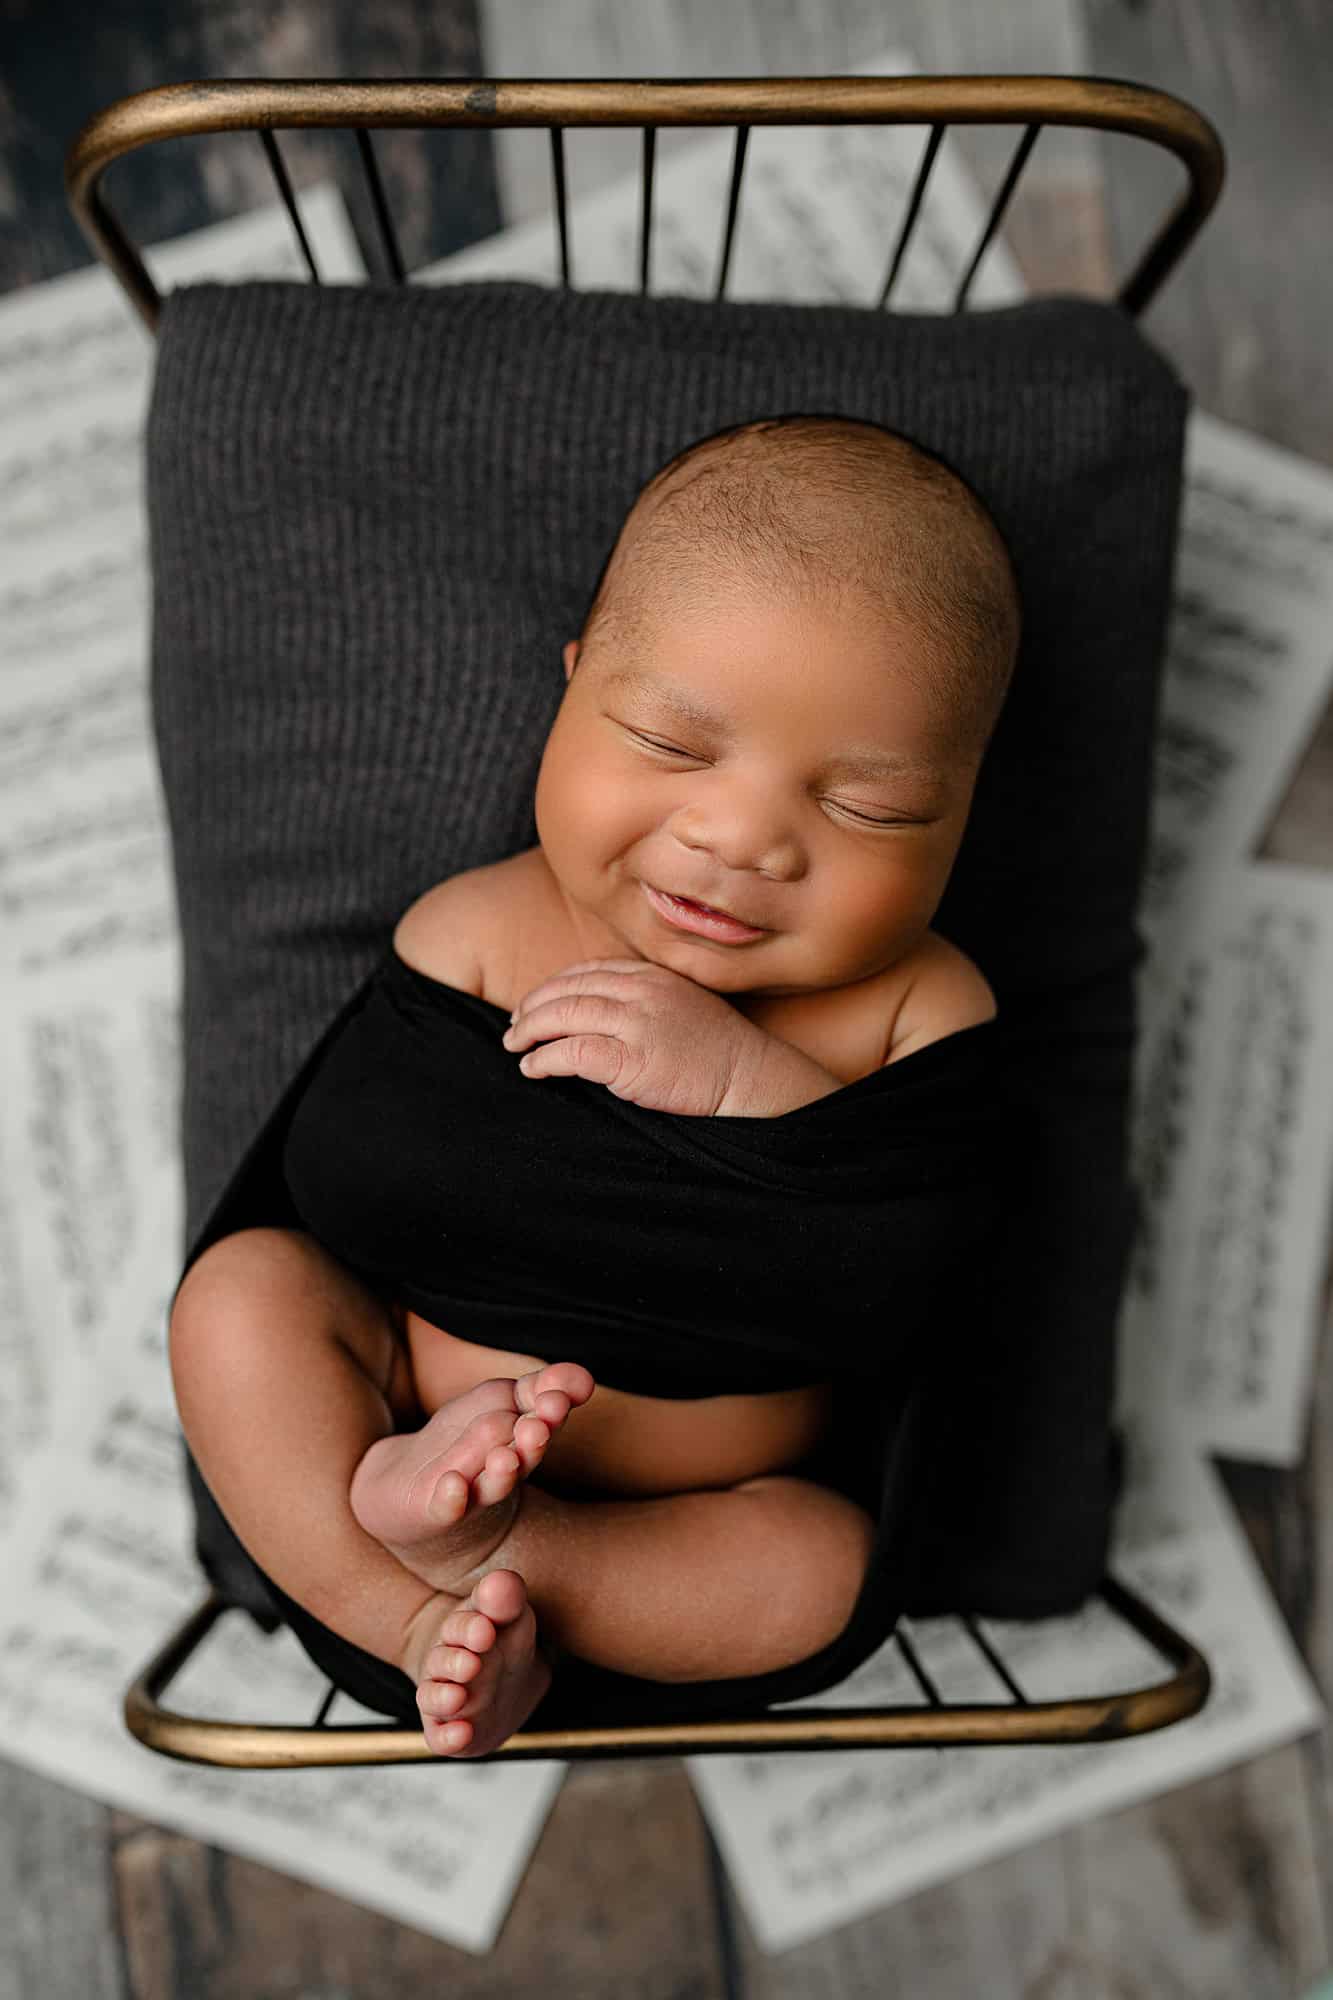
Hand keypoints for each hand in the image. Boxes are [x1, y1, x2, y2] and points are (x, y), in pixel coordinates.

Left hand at [500, 958, 767, 1116]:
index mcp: (651, 975)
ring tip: (513, 1046)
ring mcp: (637, 1022)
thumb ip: (642, 1001)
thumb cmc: (718, 1050)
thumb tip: (598, 1016)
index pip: (587, 971)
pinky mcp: (633, 1058)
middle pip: (568, 988)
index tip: (535, 1004)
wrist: (751, 1076)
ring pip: (564, 1014)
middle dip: (532, 1007)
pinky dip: (545, 1059)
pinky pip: (573, 1051)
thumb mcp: (680, 1005)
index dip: (553, 987)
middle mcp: (641, 990)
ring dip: (529, 1030)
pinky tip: (533, 1068)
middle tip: (513, 1027)